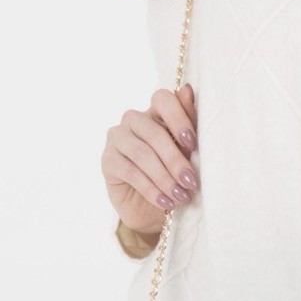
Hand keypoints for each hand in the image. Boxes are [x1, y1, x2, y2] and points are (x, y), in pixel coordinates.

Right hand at [102, 83, 199, 235]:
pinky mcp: (107, 160)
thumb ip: (186, 126)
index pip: (163, 99)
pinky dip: (151, 188)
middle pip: (154, 132)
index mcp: (156, 112)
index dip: (178, 117)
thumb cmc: (172, 177)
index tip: (193, 143)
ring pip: (142, 153)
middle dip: (175, 160)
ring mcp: (117, 138)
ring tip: (181, 196)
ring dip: (164, 178)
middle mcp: (133, 120)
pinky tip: (165, 201)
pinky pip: (130, 171)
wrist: (152, 210)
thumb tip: (188, 90)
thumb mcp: (186, 154)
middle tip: (191, 182)